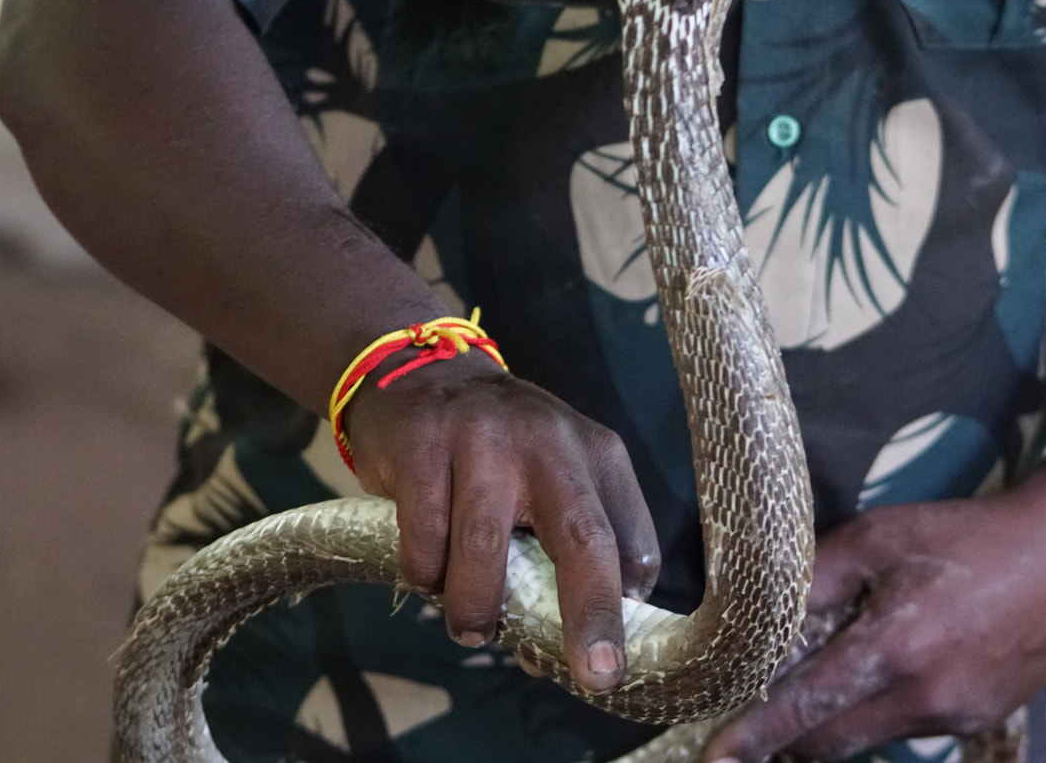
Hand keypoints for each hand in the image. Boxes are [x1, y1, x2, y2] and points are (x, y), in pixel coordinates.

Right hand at [342, 354, 660, 693]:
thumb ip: (563, 554)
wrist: (418, 373)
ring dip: (475, 608)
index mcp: (595, 454)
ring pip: (486, 550)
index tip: (612, 663)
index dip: (625, 607)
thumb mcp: (551, 480)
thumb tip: (556, 654)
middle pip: (582, 538)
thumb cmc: (497, 452)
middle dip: (591, 614)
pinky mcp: (422, 442)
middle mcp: (549, 440)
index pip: (628, 539)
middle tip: (593, 672)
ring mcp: (483, 436)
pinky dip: (423, 572)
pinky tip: (425, 567)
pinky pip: (424, 539)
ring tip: (469, 628)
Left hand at [703, 493, 1045, 762]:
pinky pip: (912, 728)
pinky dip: (886, 710)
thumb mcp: (880, 537)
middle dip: (788, 740)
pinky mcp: (982, 718)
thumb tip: (765, 610)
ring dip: (841, 719)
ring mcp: (957, 716)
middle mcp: (924, 697)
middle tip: (752, 729)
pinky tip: (894, 670)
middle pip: (832, 742)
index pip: (805, 706)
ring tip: (830, 680)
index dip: (755, 735)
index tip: (717, 756)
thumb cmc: (966, 536)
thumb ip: (818, 576)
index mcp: (893, 648)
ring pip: (873, 736)